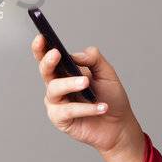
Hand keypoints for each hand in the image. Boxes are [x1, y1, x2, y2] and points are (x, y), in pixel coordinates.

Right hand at [30, 34, 140, 155]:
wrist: (119, 124)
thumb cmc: (111, 97)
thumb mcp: (107, 73)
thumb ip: (93, 59)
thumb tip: (75, 55)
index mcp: (65, 72)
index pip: (48, 57)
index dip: (41, 47)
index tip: (41, 37)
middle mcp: (57, 86)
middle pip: (45, 71)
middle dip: (48, 61)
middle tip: (57, 54)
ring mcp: (56, 103)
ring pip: (55, 89)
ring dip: (70, 84)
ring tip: (87, 83)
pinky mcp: (60, 119)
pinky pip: (68, 110)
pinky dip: (85, 108)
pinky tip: (101, 107)